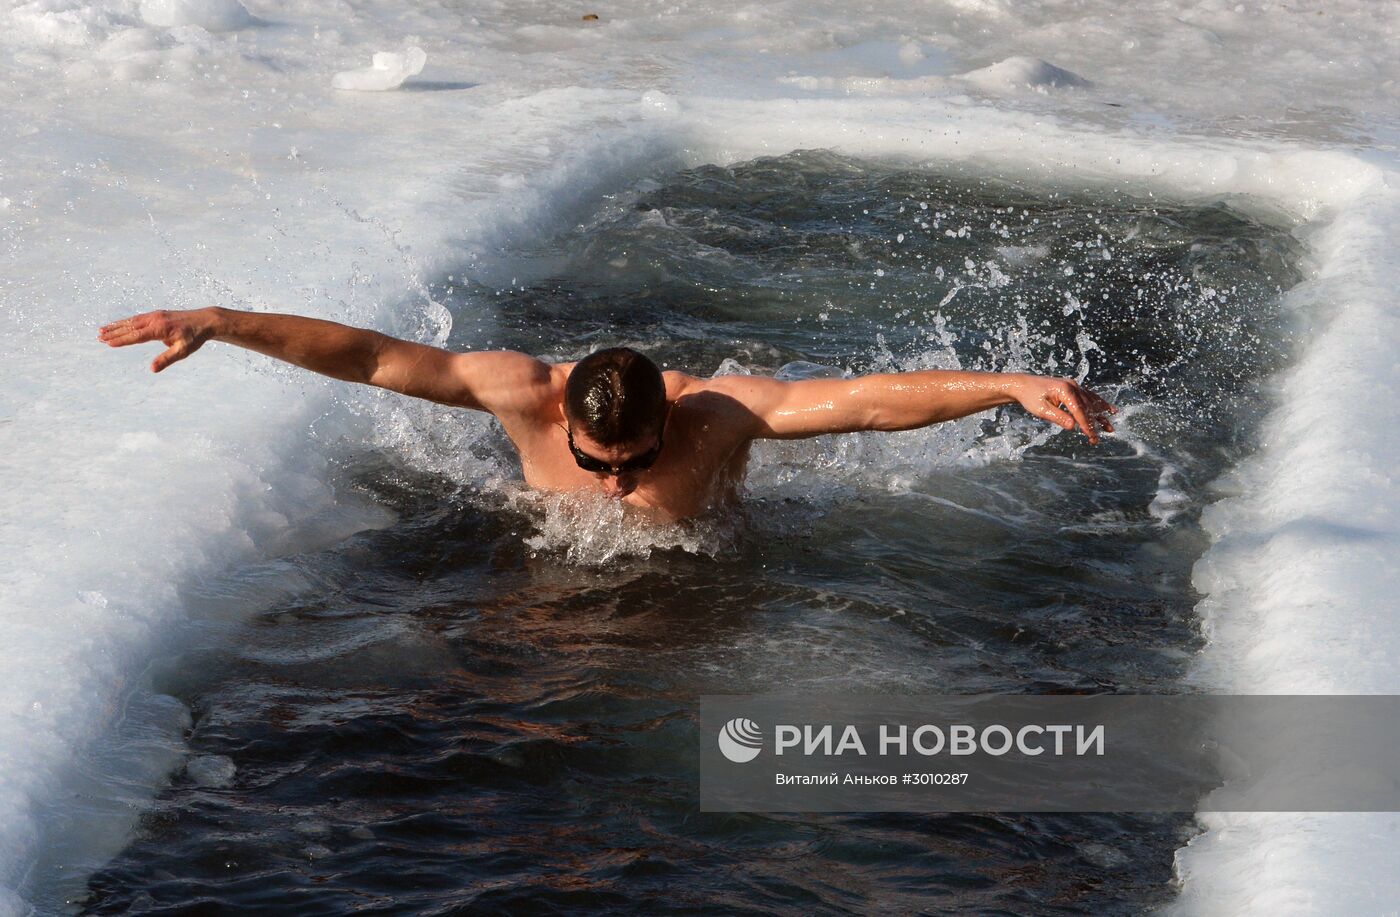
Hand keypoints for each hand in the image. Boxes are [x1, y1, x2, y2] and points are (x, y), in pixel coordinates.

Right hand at [98, 308, 216, 372]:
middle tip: (98, 337)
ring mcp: (155, 315)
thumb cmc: (194, 337)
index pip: (137, 336)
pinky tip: (119, 325)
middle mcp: (155, 320)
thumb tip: (152, 369)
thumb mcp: (183, 351)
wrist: (205, 321)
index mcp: (160, 329)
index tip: (108, 343)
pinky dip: (126, 322)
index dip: (122, 340)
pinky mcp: (157, 315)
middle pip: (130, 327)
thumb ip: (167, 359)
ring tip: (101, 330)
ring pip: (132, 321)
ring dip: (116, 326)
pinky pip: (138, 318)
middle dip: (114, 332)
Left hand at [1004, 374, 1116, 444]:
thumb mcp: (1041, 410)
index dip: (1086, 425)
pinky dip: (1098, 404)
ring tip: (1109, 428)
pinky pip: (1088, 396)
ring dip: (1100, 415)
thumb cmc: (1030, 397)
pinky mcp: (1073, 387)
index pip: (1079, 411)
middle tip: (1097, 439)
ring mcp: (1074, 385)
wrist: (1022, 384)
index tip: (1091, 436)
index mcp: (1065, 390)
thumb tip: (1073, 426)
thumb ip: (1058, 417)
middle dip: (1094, 424)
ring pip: (1091, 401)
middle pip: (1087, 407)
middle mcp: (1072, 385)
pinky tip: (1108, 410)